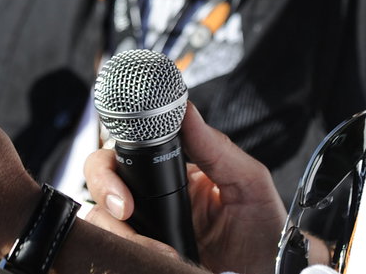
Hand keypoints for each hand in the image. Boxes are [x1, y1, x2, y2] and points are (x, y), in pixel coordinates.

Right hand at [83, 103, 284, 273]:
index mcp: (176, 172)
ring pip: (99, 217)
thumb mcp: (248, 183)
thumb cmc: (266, 232)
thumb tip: (187, 109)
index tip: (127, 167)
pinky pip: (113, 249)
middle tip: (125, 209)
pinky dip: (124, 250)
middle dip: (105, 188)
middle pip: (103, 178)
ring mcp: (146, 229)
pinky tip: (154, 256)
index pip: (131, 149)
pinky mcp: (142, 255)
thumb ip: (217, 147)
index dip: (118, 153)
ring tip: (157, 247)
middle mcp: (154, 198)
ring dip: (118, 229)